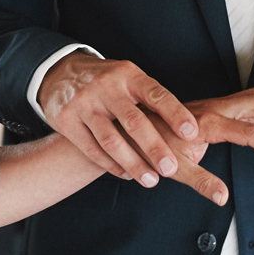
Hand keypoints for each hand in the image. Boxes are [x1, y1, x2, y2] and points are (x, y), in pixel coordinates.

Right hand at [38, 52, 197, 189]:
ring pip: (111, 140)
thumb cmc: (109, 82)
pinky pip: (92, 148)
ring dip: (134, 163)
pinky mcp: (66, 120)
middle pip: (134, 121)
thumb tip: (189, 128)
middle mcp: (106, 87)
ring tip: (151, 181)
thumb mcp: (129, 79)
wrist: (61, 73)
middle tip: (172, 169)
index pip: (156, 94)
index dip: (175, 113)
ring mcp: (84, 103)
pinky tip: (126, 174)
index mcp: (128, 75)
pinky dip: (111, 165)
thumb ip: (152, 100)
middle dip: (154, 147)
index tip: (192, 133)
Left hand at [147, 90, 253, 205]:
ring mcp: (216, 105)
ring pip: (253, 97)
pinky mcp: (216, 107)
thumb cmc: (153, 146)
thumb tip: (223, 198)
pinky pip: (246, 102)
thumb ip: (201, 182)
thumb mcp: (175, 170)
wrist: (135, 126)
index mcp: (208, 122)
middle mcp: (215, 108)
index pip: (248, 132)